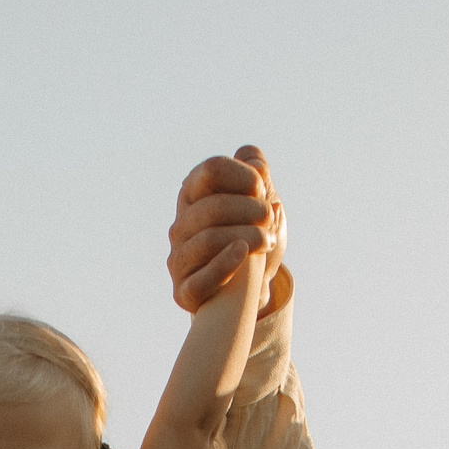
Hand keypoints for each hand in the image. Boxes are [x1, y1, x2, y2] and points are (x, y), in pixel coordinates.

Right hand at [169, 145, 282, 313]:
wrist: (251, 291)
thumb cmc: (253, 241)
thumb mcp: (261, 205)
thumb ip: (257, 177)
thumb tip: (252, 158)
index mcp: (194, 194)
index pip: (212, 169)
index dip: (245, 177)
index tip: (262, 191)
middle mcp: (180, 224)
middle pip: (213, 206)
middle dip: (253, 211)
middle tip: (270, 219)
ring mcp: (178, 258)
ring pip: (209, 239)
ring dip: (249, 237)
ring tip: (267, 241)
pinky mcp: (183, 291)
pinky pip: (200, 278)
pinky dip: (225, 263)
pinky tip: (243, 253)